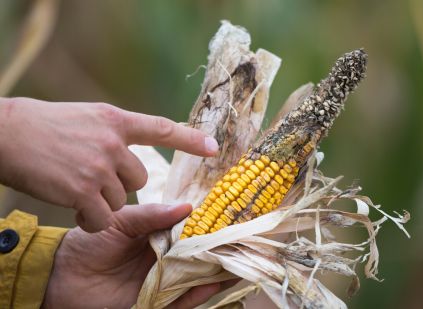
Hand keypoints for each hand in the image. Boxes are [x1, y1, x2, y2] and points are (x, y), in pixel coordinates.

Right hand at [0, 97, 218, 231]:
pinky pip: (102, 217)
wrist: (4, 134)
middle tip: (92, 178)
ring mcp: (99, 167)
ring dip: (101, 201)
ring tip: (74, 188)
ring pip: (120, 198)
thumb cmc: (42, 126)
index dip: (190, 139)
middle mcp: (112, 142)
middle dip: (120, 184)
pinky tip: (74, 209)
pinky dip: (91, 219)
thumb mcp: (86, 118)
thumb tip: (131, 152)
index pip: (162, 129)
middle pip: (138, 178)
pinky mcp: (84, 191)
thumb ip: (114, 133)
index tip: (214, 147)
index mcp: (115, 120)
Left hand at [42, 203, 235, 308]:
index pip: (192, 228)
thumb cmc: (90, 244)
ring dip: (219, 270)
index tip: (233, 213)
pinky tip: (218, 282)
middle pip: (200, 252)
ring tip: (242, 260)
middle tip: (247, 237)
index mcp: (159, 234)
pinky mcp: (157, 302)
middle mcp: (166, 256)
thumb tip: (187, 207)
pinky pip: (184, 299)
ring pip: (197, 275)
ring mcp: (164, 279)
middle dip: (222, 246)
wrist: (63, 278)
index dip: (212, 222)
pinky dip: (201, 292)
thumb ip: (151, 215)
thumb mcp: (120, 221)